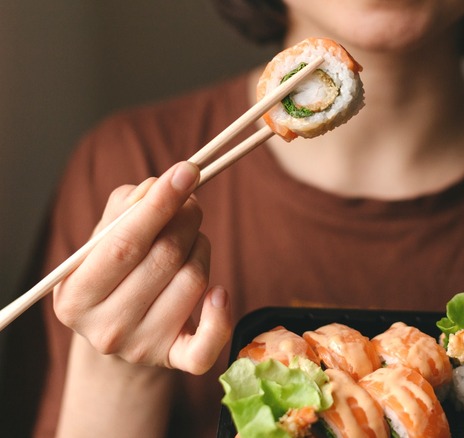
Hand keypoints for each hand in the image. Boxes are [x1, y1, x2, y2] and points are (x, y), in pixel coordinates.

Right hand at [53, 161, 231, 374]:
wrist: (119, 332)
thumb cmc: (113, 272)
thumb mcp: (103, 239)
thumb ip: (126, 208)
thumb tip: (160, 187)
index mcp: (75, 296)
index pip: (124, 244)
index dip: (159, 205)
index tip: (187, 171)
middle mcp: (105, 329)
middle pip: (165, 258)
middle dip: (186, 220)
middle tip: (190, 204)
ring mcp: (141, 348)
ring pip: (194, 280)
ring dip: (201, 248)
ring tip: (190, 242)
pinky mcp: (175, 360)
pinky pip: (209, 342)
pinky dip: (221, 312)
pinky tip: (218, 291)